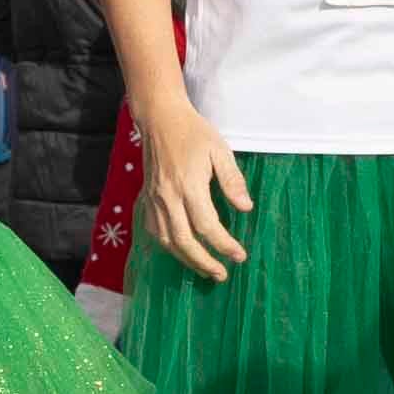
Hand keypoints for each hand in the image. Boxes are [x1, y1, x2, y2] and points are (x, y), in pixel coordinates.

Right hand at [137, 100, 250, 280]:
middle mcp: (168, 197)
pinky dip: (168, 246)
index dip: (224, 245)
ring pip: (167, 240)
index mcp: (189, 185)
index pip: (207, 226)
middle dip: (204, 262)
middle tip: (221, 275)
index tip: (240, 255)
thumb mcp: (220, 150)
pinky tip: (181, 251)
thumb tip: (246, 208)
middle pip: (184, 241)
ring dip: (186, 260)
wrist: (160, 119)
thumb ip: (232, 180)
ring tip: (204, 270)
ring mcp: (154, 199)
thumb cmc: (194, 132)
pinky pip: (155, 231)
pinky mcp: (147, 198)